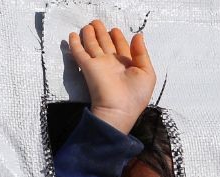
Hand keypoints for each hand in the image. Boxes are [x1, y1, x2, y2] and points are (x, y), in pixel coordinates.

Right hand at [67, 20, 155, 134]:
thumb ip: (142, 53)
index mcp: (126, 64)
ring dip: (89, 35)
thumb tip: (138, 35)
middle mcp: (112, 63)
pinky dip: (75, 44)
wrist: (118, 110)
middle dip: (101, 32)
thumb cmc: (136, 95)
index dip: (117, 37)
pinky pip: (80, 53)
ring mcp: (99, 64)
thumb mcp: (147, 73)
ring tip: (87, 25)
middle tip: (96, 22)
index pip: (120, 47)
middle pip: (105, 43)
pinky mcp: (88, 68)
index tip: (114, 30)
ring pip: (92, 45)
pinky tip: (72, 35)